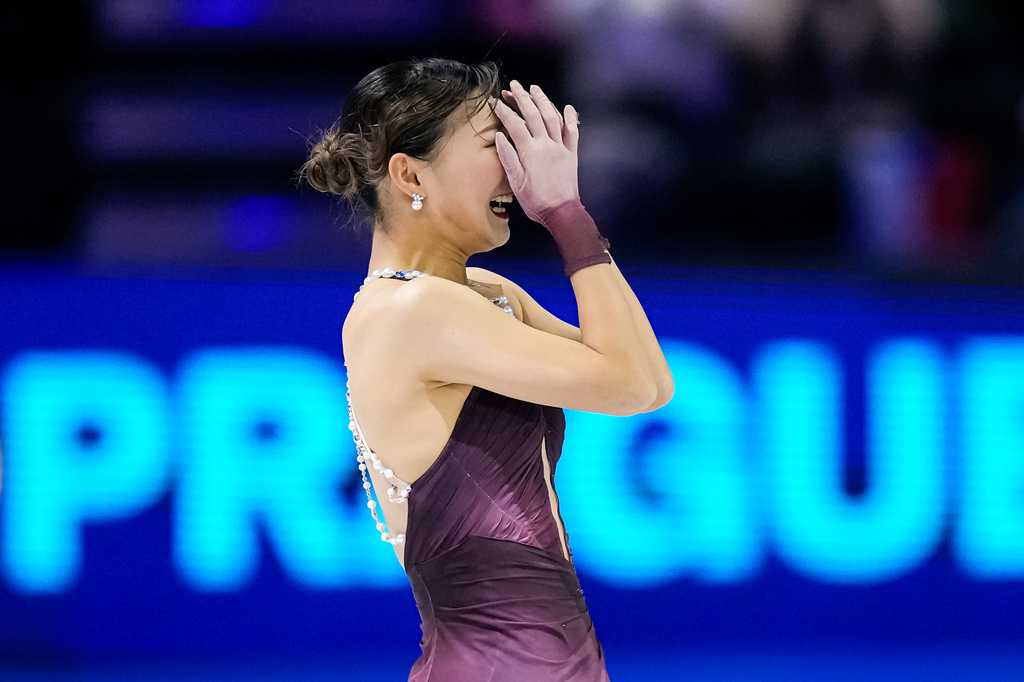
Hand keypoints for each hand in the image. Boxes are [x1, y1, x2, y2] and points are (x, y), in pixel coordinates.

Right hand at [494, 81, 580, 226]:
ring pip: (552, 117)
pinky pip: (573, 131)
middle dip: (522, 97)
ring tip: (534, 88)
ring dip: (543, 100)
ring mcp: (561, 147)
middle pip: (533, 114)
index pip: (514, 124)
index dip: (504, 111)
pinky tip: (567, 107)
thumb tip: (499, 137)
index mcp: (530, 151)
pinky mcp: (571, 154)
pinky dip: (571, 117)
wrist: (562, 212)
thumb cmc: (536, 201)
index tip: (495, 102)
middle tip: (514, 85)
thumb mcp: (515, 182)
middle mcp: (546, 144)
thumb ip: (508, 157)